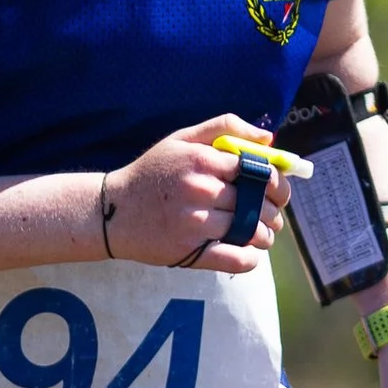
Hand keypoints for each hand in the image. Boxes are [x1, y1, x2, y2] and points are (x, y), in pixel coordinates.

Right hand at [101, 116, 284, 270]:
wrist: (111, 211)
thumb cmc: (151, 173)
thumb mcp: (181, 139)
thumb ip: (224, 128)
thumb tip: (268, 139)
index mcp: (203, 160)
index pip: (260, 171)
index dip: (276, 183)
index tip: (276, 191)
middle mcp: (201, 190)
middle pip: (260, 203)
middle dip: (273, 211)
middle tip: (272, 215)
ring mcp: (196, 222)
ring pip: (253, 231)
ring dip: (265, 235)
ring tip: (262, 234)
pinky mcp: (190, 251)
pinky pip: (236, 259)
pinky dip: (250, 258)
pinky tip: (249, 253)